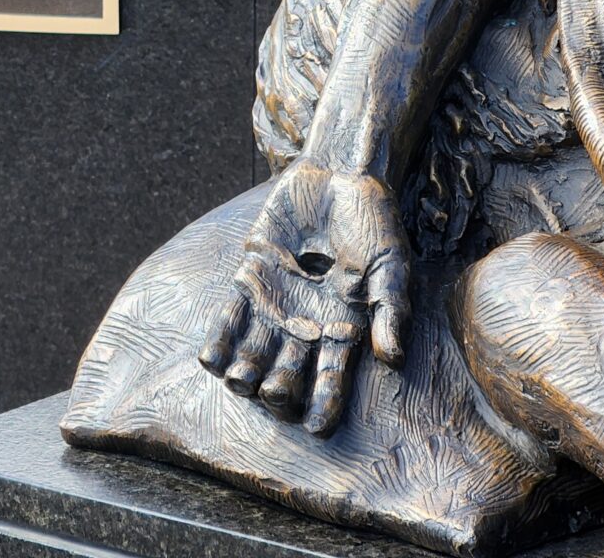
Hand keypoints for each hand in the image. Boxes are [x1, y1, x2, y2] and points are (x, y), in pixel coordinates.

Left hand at [198, 157, 410, 434]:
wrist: (339, 176)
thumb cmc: (373, 223)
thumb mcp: (391, 265)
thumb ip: (390, 309)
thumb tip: (392, 357)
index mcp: (343, 328)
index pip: (332, 375)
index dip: (325, 401)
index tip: (315, 427)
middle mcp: (306, 323)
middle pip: (288, 369)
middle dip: (280, 386)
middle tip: (273, 394)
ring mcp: (276, 302)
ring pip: (256, 348)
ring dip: (246, 369)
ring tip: (240, 381)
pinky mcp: (250, 277)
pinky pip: (231, 315)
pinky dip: (220, 337)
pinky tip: (211, 360)